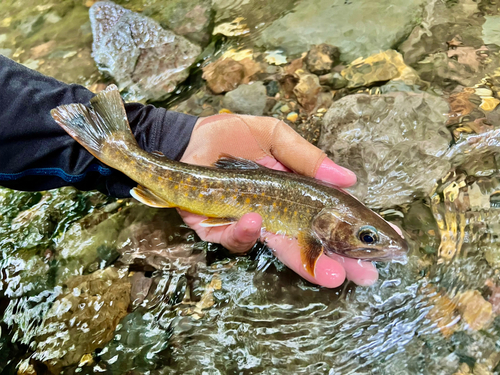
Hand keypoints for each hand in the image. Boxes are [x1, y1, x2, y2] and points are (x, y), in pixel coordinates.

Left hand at [179, 114, 378, 287]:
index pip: (328, 219)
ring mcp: (247, 224)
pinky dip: (244, 232)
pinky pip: (233, 238)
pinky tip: (256, 220)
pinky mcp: (215, 228)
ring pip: (277, 250)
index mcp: (292, 195)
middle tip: (363, 277)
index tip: (384, 248)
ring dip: (302, 262)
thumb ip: (308, 158)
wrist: (187, 139)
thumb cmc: (231, 135)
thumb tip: (349, 179)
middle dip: (337, 263)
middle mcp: (274, 215)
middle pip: (309, 245)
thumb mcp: (276, 137)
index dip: (353, 234)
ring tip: (330, 273)